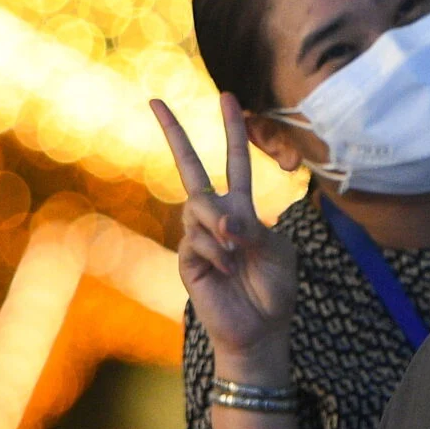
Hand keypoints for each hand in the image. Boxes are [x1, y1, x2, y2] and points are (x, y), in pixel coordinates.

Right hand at [152, 94, 297, 373]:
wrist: (259, 331)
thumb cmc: (273, 290)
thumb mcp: (274, 251)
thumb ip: (250, 228)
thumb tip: (220, 219)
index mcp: (243, 209)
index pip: (235, 160)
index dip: (232, 129)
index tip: (227, 96)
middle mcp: (216, 216)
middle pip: (190, 169)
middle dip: (174, 133)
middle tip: (155, 101)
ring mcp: (198, 236)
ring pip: (199, 207)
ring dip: (222, 229)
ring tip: (237, 259)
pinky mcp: (187, 258)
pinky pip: (196, 239)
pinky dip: (217, 253)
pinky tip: (226, 272)